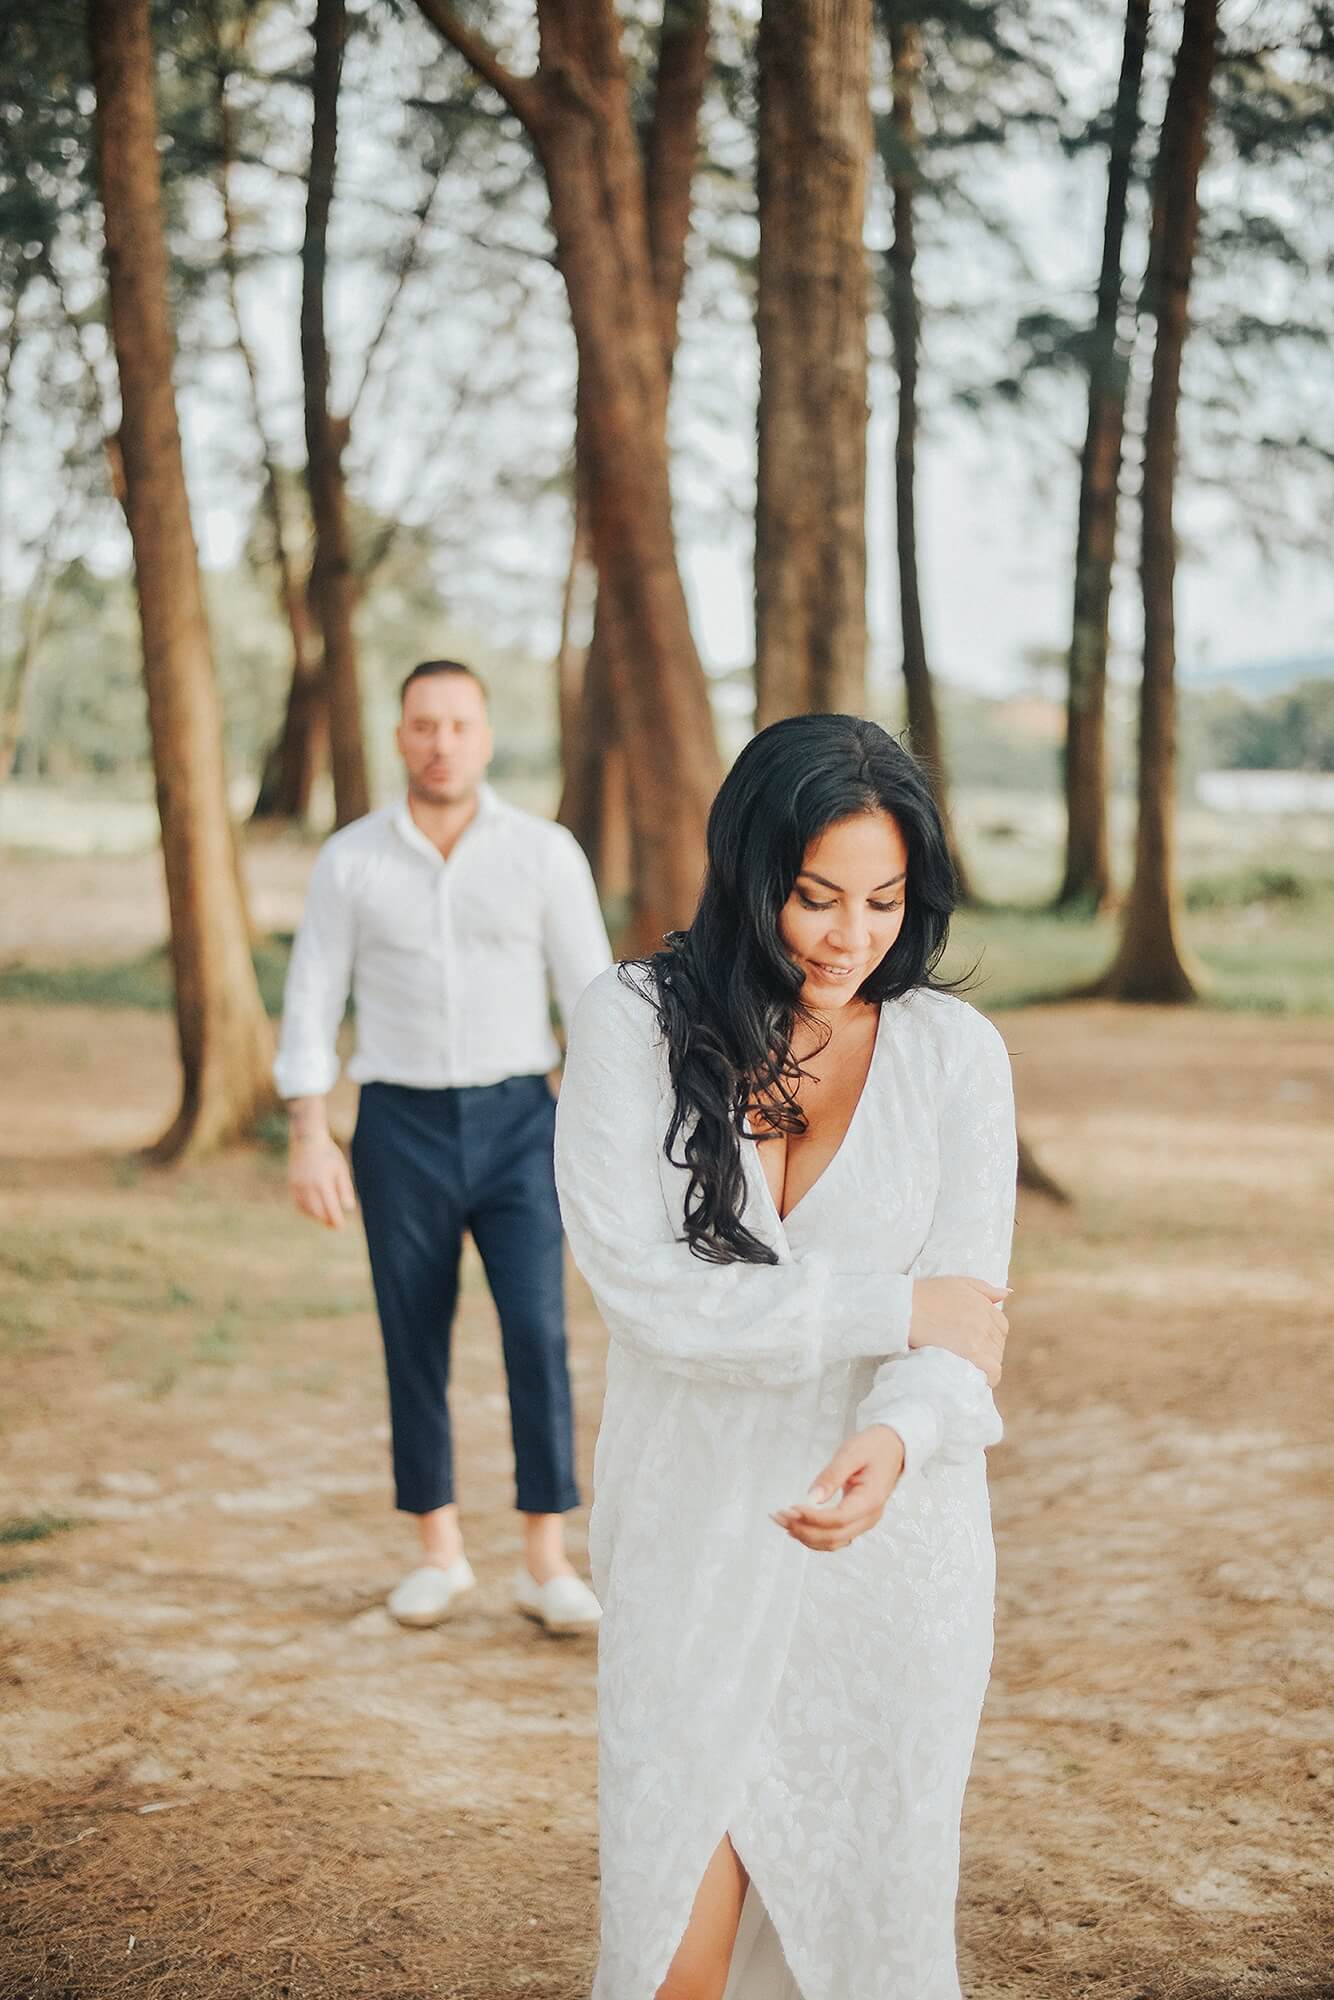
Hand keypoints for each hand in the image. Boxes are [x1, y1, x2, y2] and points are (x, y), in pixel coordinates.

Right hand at [289, 1132, 355, 1229]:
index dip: (335, 1221)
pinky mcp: (292, 1184)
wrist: (307, 1139)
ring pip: (306, 1209)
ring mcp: (298, 1186)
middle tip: (334, 1225)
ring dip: (316, 1216)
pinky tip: (314, 1209)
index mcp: (323, 1183)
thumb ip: (345, 1189)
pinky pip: (298, 1203)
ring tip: (325, 1218)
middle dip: (326, 1220)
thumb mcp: (341, 1169)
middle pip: (318, 1212)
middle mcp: (309, 1187)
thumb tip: (348, 1208)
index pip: (330, 1209)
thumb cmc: (328, 1154)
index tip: (340, 1227)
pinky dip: (306, 1210)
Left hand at [771, 1427, 905, 1552]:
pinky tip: (796, 1528)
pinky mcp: (857, 1522)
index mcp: (871, 1500)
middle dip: (803, 1529)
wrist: (893, 1449)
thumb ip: (832, 1476)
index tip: (791, 1507)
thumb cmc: (873, 1447)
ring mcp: (864, 1523)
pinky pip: (835, 1538)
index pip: (839, 1519)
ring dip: (805, 1536)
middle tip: (779, 1515)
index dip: (813, 1518)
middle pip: (834, 1536)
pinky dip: (814, 1536)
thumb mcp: (851, 1453)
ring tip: (782, 1521)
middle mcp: (869, 1518)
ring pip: (833, 1542)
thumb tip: (811, 1498)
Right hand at [908, 1276, 1008, 1385]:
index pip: (1001, 1326)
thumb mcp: (958, 1282)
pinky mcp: (971, 1353)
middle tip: (970, 1356)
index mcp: (984, 1304)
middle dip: (988, 1351)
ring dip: (986, 1364)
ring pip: (996, 1358)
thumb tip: (1007, 1293)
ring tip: (969, 1367)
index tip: (977, 1342)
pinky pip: (992, 1370)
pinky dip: (989, 1377)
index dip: (991, 1336)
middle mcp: (985, 1321)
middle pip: (999, 1344)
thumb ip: (985, 1289)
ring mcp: (979, 1337)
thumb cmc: (926, 1294)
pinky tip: (978, 1379)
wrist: (904, 1308)